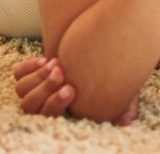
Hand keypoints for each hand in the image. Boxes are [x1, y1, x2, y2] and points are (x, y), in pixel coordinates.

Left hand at [14, 58, 137, 124]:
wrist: (96, 53)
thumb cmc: (109, 76)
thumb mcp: (122, 91)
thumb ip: (126, 106)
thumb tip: (126, 121)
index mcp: (63, 112)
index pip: (49, 116)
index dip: (55, 104)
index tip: (71, 89)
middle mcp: (44, 103)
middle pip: (31, 104)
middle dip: (46, 89)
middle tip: (62, 73)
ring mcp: (36, 88)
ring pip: (23, 90)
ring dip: (38, 78)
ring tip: (57, 64)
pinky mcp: (30, 73)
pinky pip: (19, 74)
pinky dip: (28, 68)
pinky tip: (45, 60)